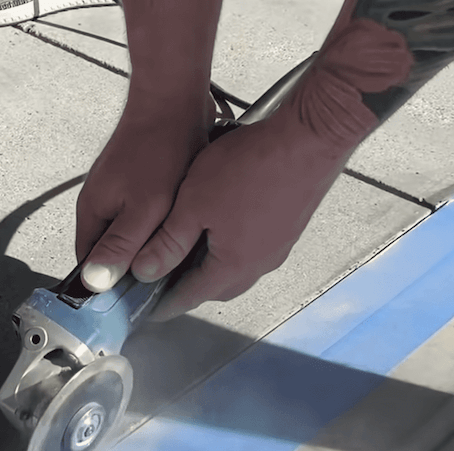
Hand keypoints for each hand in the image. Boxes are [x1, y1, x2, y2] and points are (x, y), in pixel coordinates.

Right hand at [75, 99, 210, 291]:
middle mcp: (100, 203)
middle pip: (111, 252)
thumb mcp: (144, 208)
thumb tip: (95, 282)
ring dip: (150, 245)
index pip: (89, 266)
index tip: (133, 301)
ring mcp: (118, 192)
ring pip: (130, 234)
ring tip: (176, 249)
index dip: (109, 286)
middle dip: (135, 266)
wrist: (174, 100)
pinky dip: (160, 226)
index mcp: (92, 212)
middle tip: (163, 275)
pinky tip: (181, 225)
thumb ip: (121, 246)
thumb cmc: (159, 148)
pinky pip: (144, 216)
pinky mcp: (137, 183)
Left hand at [123, 18, 414, 320]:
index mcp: (234, 266)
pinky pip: (253, 246)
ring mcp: (278, 246)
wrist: (308, 138)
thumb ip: (168, 242)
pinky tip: (221, 222)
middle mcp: (260, 264)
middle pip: (215, 286)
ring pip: (236, 266)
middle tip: (164, 274)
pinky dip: (231, 243)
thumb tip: (145, 271)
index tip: (147, 308)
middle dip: (188, 284)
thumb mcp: (193, 204)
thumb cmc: (252, 166)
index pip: (190, 297)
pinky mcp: (288, 226)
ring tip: (188, 246)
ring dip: (212, 262)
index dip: (164, 303)